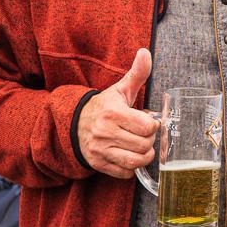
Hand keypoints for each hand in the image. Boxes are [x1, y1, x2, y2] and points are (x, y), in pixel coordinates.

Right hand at [76, 48, 157, 178]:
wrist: (74, 124)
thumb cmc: (104, 107)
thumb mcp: (120, 90)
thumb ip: (136, 73)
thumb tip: (145, 52)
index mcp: (113, 112)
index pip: (147, 127)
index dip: (153, 125)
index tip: (149, 121)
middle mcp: (104, 132)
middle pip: (144, 145)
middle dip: (149, 140)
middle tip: (145, 134)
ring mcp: (100, 150)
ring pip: (135, 161)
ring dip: (144, 156)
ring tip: (141, 146)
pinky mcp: (97, 163)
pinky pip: (124, 173)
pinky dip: (131, 168)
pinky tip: (129, 156)